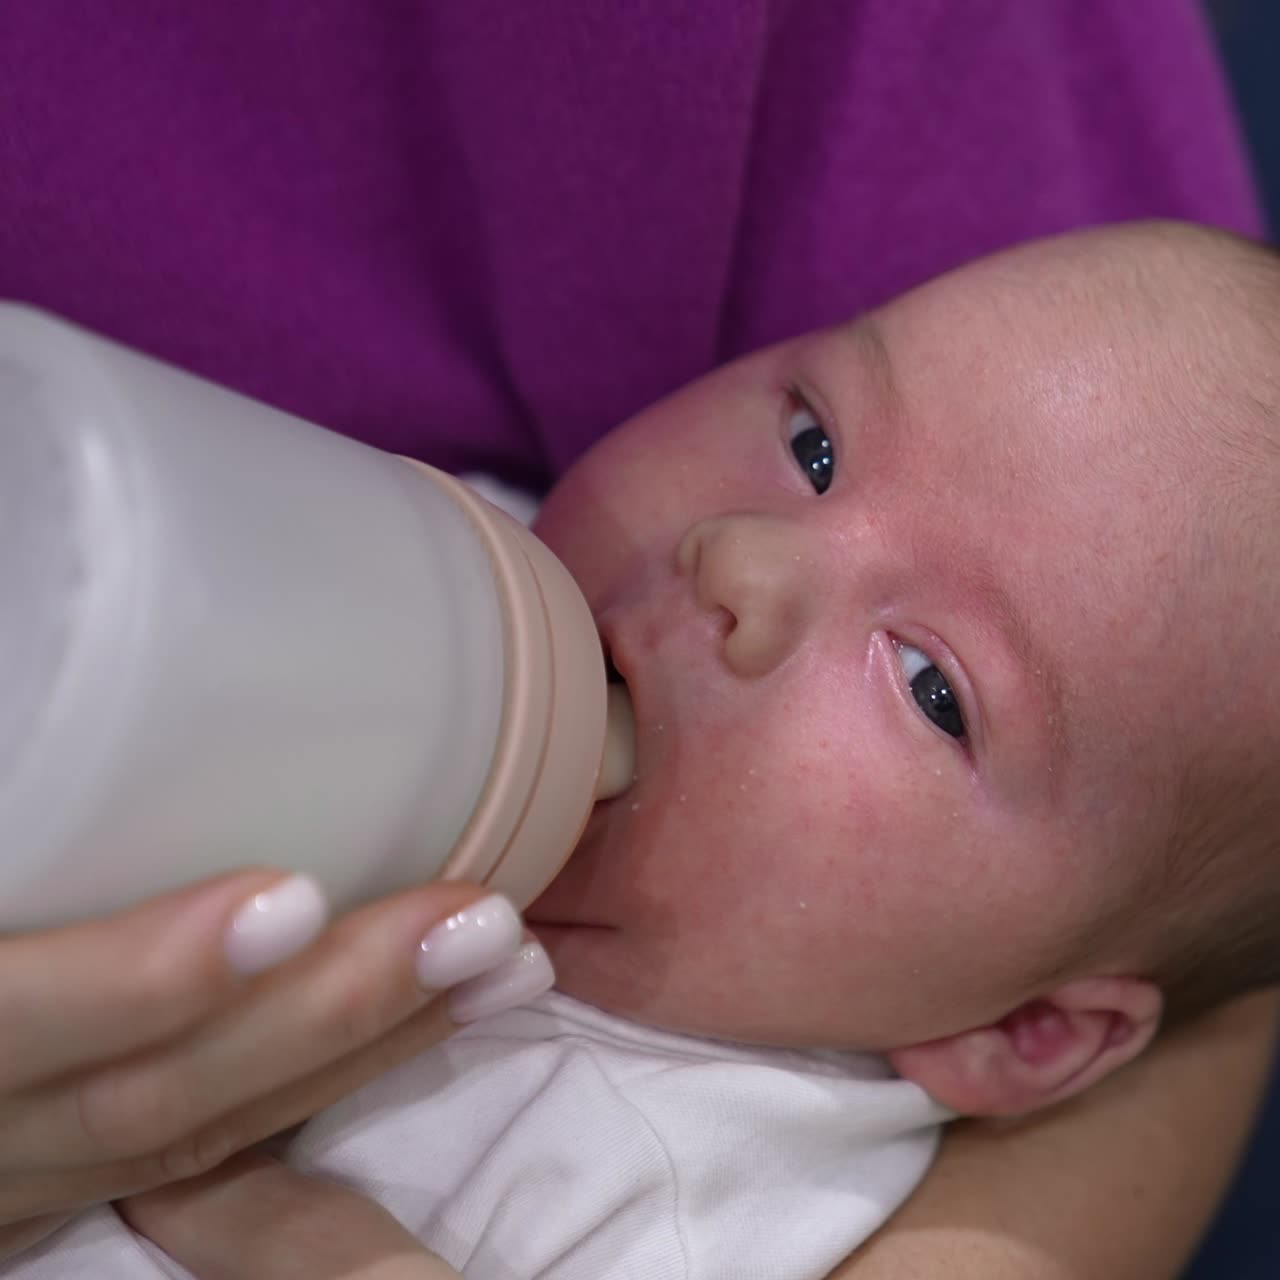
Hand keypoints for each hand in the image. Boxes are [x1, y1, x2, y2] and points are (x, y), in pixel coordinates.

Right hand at [0, 871, 551, 1257]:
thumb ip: (12, 816)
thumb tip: (45, 705)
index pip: (2, 1030)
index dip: (134, 979)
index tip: (286, 897)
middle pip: (145, 1098)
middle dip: (323, 1014)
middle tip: (479, 920)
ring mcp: (13, 1177)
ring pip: (199, 1137)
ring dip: (367, 1051)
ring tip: (504, 962)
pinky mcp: (56, 1180)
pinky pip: (207, 1159)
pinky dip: (326, 1091)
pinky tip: (429, 1024)